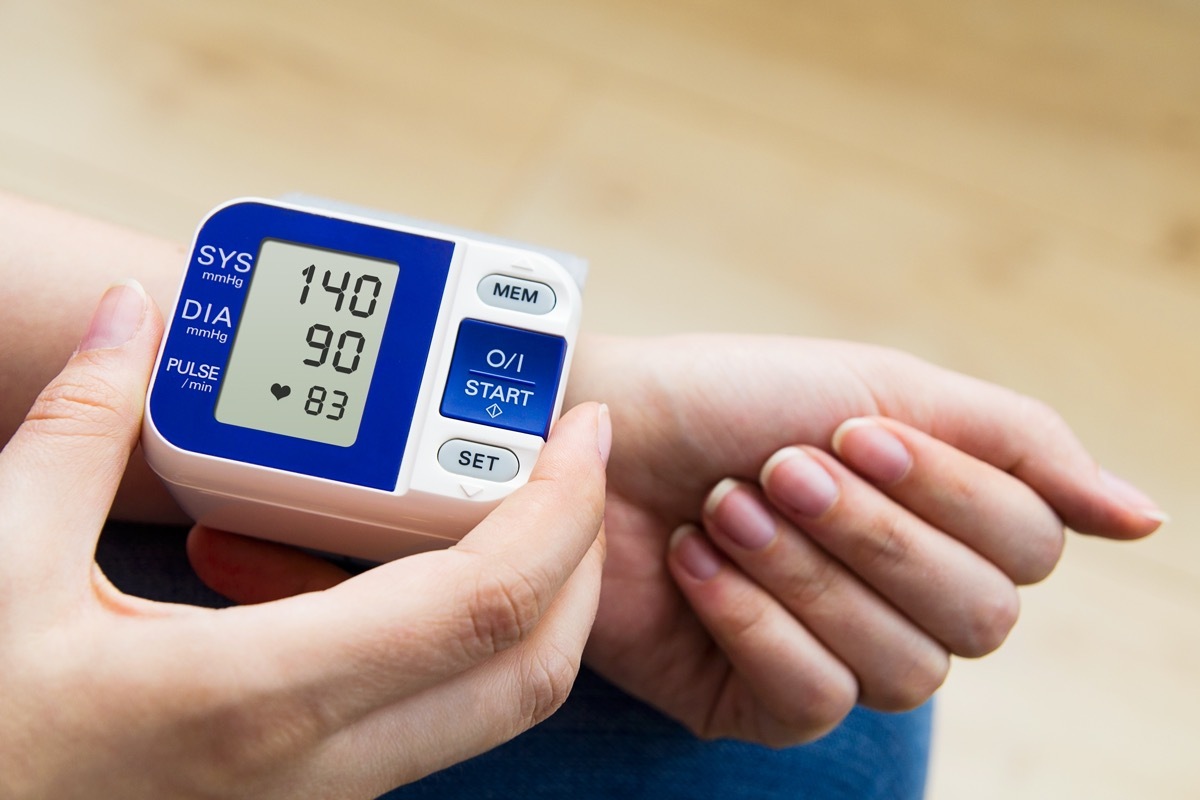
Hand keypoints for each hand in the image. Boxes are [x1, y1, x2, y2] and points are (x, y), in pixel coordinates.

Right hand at [0, 282, 609, 799]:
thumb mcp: (2, 568)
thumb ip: (78, 432)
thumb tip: (130, 320)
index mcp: (254, 698)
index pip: (481, 606)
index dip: (559, 510)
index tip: (582, 430)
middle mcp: (318, 767)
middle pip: (531, 667)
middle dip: (580, 556)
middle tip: (570, 458)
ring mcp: (324, 794)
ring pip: (495, 700)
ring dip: (535, 595)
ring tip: (517, 495)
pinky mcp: (313, 792)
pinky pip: (439, 714)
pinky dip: (472, 634)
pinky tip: (421, 562)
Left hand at [566, 334, 1163, 745]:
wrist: (594, 430)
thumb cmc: (730, 398)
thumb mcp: (883, 387)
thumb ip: (1018, 447)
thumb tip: (1146, 521)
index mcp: (941, 519)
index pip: (1029, 548)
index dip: (947, 495)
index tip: (849, 432)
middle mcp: (902, 598)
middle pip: (979, 620)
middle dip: (872, 535)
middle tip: (781, 470)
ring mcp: (835, 654)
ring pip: (903, 669)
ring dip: (807, 574)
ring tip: (725, 507)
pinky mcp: (759, 701)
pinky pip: (814, 700)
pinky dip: (753, 621)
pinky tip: (693, 565)